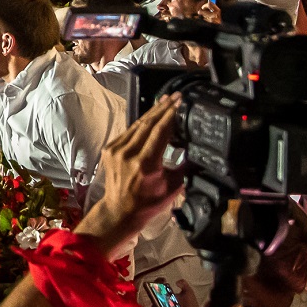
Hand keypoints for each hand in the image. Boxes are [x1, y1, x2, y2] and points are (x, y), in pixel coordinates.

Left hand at [76, 94, 184, 252]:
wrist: (120, 209)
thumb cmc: (148, 202)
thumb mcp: (173, 186)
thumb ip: (184, 166)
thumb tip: (196, 150)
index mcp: (145, 163)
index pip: (160, 131)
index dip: (171, 115)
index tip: (180, 102)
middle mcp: (127, 153)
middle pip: (148, 124)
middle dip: (163, 109)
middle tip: (175, 97)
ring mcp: (115, 149)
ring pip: (137, 125)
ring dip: (152, 113)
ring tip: (166, 102)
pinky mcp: (110, 149)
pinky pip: (129, 132)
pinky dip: (142, 123)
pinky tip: (151, 116)